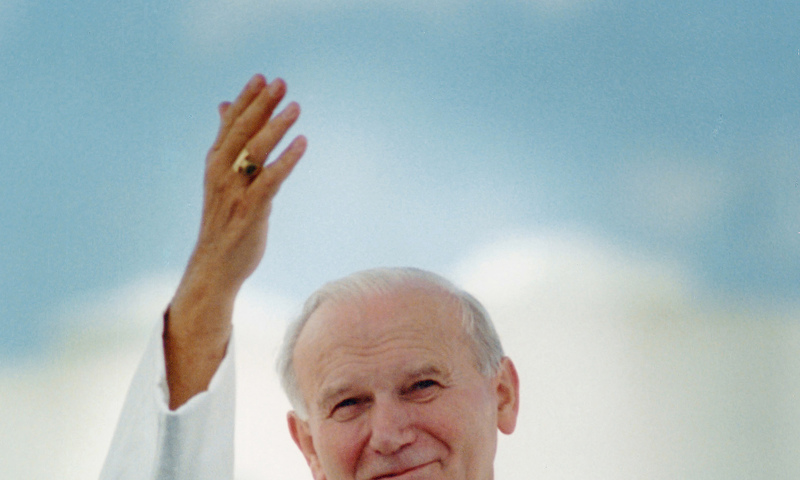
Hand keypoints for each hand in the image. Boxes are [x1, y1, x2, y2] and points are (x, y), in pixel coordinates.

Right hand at [165, 74, 305, 408]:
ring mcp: (235, 194)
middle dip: (261, 106)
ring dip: (275, 127)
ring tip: (295, 106)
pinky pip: (270, 180)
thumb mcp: (221, 181)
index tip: (262, 77)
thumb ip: (227, 145)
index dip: (246, 100)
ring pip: (255, 153)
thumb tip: (225, 108)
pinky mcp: (251, 212)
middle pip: (242, 133)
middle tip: (281, 82)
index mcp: (214, 166)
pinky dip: (286, 161)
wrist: (214, 269)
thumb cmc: (223, 224)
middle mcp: (221, 175)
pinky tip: (302, 143)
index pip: (230, 125)